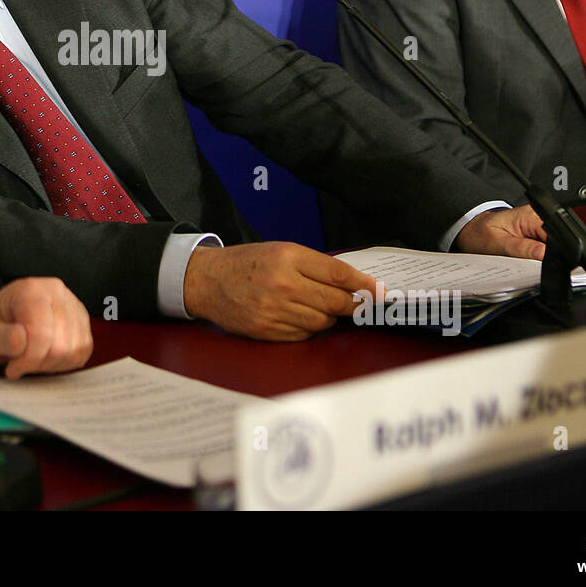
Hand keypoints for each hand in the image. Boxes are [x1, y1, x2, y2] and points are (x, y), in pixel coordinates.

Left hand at [0, 277, 92, 378]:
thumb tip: (20, 340)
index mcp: (31, 290)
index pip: (42, 334)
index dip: (28, 360)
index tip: (11, 368)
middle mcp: (57, 292)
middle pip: (61, 345)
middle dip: (38, 363)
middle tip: (19, 363)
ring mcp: (72, 305)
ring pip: (75, 350)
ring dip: (51, 364)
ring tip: (30, 358)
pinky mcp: (81, 320)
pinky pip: (83, 351)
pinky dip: (65, 362)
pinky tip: (45, 357)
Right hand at [183, 242, 381, 340]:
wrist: (206, 280)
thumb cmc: (246, 263)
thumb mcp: (279, 251)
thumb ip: (313, 265)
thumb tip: (351, 283)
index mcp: (288, 257)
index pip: (338, 274)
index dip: (363, 285)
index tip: (379, 292)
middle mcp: (282, 283)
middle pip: (335, 302)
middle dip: (353, 306)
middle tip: (362, 306)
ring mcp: (274, 309)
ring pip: (322, 322)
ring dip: (328, 318)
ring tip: (320, 308)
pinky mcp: (266, 330)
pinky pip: (303, 335)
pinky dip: (308, 329)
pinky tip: (299, 318)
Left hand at [453, 204, 546, 259]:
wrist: (471, 231)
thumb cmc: (479, 234)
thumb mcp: (498, 244)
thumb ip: (522, 249)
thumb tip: (544, 254)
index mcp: (530, 216)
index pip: (554, 236)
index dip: (551, 254)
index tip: (539, 264)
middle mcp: (537, 217)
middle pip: (555, 243)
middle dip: (544, 257)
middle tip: (523, 262)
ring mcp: (537, 225)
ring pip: (550, 247)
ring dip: (538, 258)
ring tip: (518, 258)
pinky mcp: (534, 234)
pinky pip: (542, 248)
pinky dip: (534, 257)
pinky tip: (521, 257)